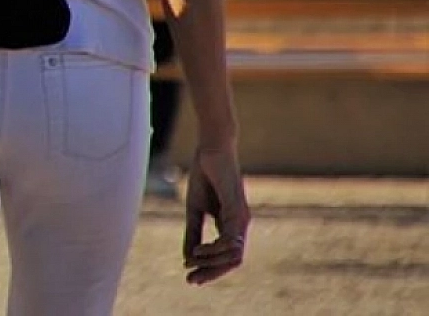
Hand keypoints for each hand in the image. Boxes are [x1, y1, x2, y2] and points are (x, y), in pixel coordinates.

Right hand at [183, 142, 249, 285]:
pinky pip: (230, 239)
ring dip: (212, 263)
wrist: (211, 149)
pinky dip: (214, 249)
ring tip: (192, 260)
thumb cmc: (204, 176)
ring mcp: (241, 219)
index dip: (209, 270)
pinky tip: (199, 249)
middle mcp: (240, 226)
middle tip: (191, 280)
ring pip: (234, 255)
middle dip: (212, 274)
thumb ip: (193, 232)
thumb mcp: (194, 209)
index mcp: (230, 225)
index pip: (226, 257)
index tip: (189, 277)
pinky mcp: (237, 210)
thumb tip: (187, 258)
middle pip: (233, 262)